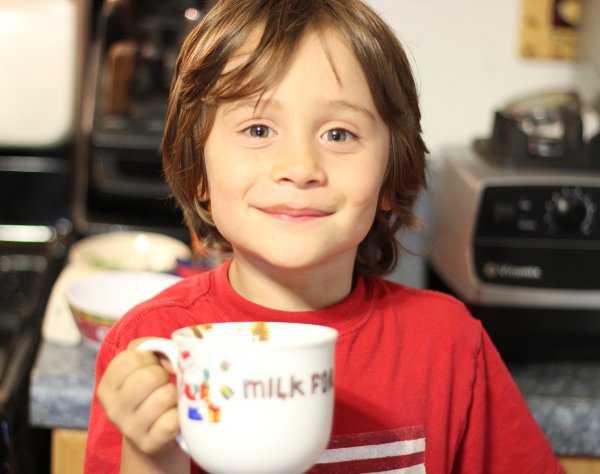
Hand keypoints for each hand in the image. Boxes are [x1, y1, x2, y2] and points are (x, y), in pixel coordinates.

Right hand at [97, 338, 179, 453]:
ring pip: (164, 397)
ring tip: (170, 400)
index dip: (150, 358)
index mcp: (107, 386)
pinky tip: (174, 417)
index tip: (152, 366)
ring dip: (174, 395)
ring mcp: (130, 429)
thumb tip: (173, 360)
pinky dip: (179, 415)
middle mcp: (113, 409)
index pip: (131, 359)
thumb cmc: (150, 391)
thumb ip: (152, 349)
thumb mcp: (144, 366)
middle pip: (148, 378)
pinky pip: (172, 421)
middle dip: (163, 376)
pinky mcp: (150, 444)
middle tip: (163, 384)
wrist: (152, 436)